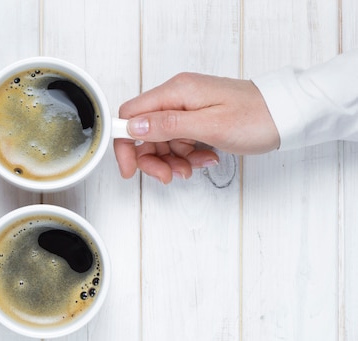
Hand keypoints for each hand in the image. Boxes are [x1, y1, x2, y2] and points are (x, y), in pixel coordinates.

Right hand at [115, 72, 279, 182]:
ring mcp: (187, 108)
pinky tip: (205, 159)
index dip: (124, 143)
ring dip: (172, 161)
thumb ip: (168, 125)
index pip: (130, 115)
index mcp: (176, 92)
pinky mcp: (197, 119)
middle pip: (144, 132)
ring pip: (161, 141)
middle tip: (168, 176)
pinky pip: (179, 142)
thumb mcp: (209, 125)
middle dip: (152, 159)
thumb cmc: (257, 116)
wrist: (288, 115)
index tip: (129, 167)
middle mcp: (178, 97)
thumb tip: (133, 126)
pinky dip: (187, 156)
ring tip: (193, 168)